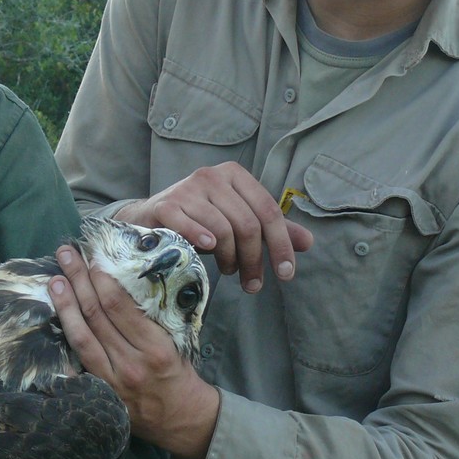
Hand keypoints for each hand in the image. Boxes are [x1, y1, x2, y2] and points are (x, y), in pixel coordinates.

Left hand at [49, 246, 221, 458]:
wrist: (182, 420)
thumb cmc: (181, 375)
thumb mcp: (176, 343)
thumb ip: (152, 318)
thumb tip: (125, 282)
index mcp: (154, 347)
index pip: (119, 306)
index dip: (100, 278)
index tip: (92, 257)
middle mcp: (130, 363)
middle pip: (96, 315)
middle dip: (78, 280)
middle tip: (66, 254)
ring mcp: (112, 379)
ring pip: (81, 336)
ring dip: (65, 305)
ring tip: (55, 279)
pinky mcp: (100, 391)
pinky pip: (78, 361)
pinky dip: (66, 337)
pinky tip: (54, 318)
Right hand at [117, 162, 312, 292]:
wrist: (150, 219)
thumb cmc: (200, 220)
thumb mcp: (237, 221)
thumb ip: (270, 230)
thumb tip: (308, 242)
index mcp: (235, 175)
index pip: (268, 211)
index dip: (281, 245)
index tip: (286, 274)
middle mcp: (212, 175)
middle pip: (247, 223)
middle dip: (255, 260)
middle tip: (252, 284)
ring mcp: (187, 188)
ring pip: (223, 230)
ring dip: (230, 259)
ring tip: (228, 270)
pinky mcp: (166, 205)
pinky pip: (190, 226)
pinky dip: (201, 240)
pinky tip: (208, 252)